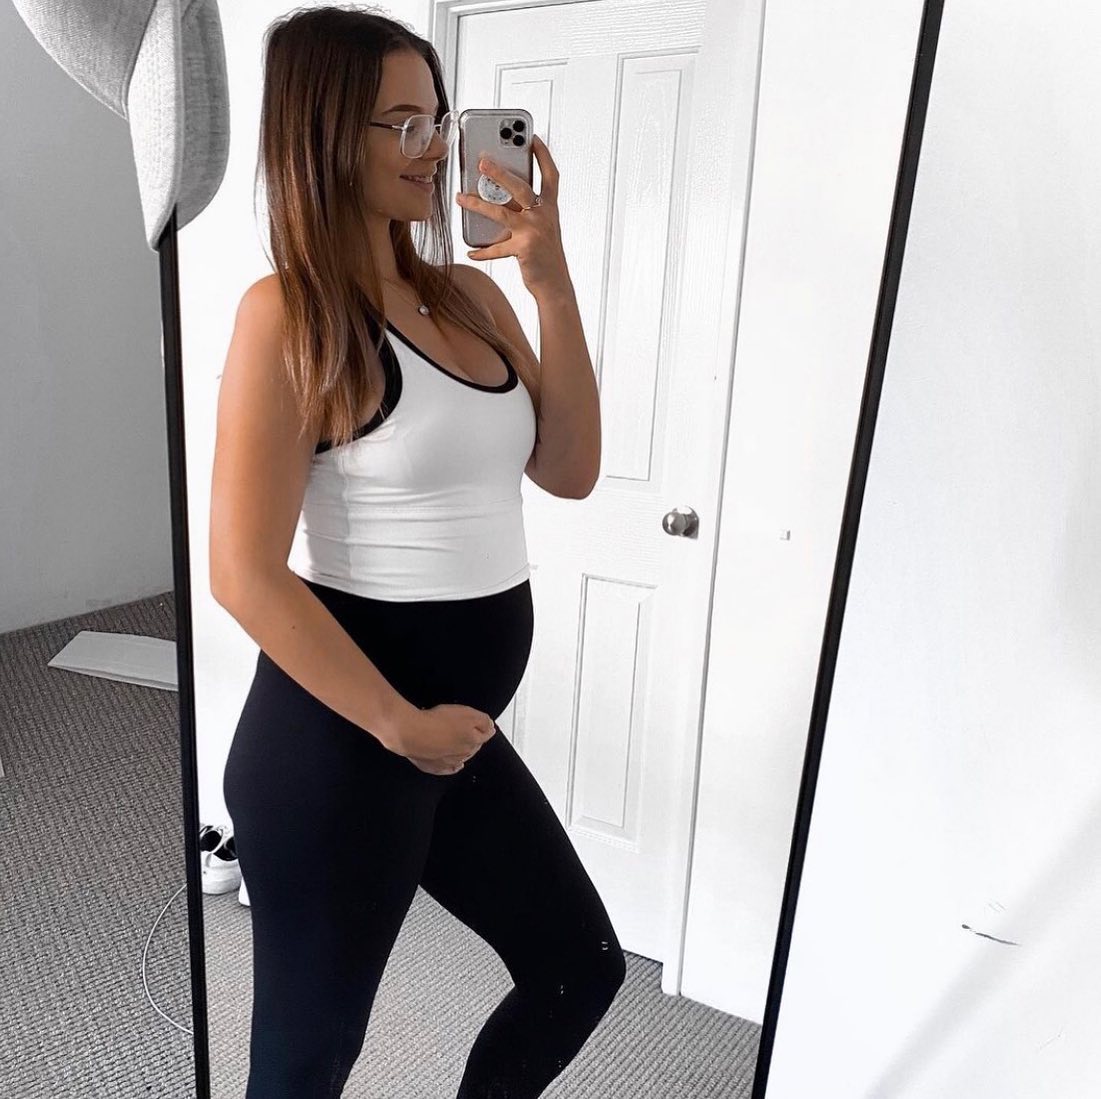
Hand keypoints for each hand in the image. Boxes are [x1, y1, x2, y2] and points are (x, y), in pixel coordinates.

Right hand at [386, 702, 496, 775]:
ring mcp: (447, 762)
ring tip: (462, 745)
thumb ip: (483, 720)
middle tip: (471, 731)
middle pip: (474, 746)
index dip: (486, 727)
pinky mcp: (432, 766)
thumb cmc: (437, 722)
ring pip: (461, 757)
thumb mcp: (467, 713)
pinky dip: (452, 766)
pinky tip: (455, 765)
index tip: (488, 725)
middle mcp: (462, 754)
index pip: (486, 734)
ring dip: (463, 751)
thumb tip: (491, 727)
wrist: (412, 733)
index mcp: (472, 741)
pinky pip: (447, 768)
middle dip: (474, 739)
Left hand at [455, 133, 568, 297]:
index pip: (550, 176)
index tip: (534, 138)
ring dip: (478, 204)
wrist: (555, 284)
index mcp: (550, 208)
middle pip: (521, 187)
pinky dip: (482, 250)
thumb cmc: (546, 255)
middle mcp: (544, 216)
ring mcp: (534, 232)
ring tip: (460, 197)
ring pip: (501, 212)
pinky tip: (470, 251)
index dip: (543, 156)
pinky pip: (497, 248)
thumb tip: (497, 198)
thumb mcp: (543, 228)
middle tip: (481, 161)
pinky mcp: (524, 249)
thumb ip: (526, 212)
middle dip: (500, 172)